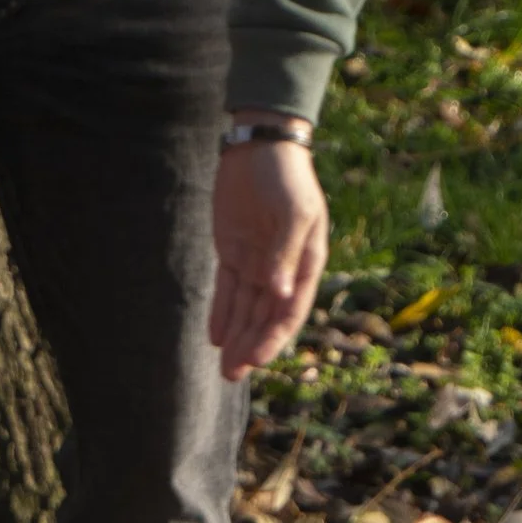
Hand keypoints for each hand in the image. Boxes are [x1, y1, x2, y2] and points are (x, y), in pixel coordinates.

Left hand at [209, 116, 328, 381]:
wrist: (260, 147)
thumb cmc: (285, 177)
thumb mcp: (292, 212)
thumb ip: (283, 254)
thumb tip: (278, 294)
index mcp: (306, 261)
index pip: (290, 310)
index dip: (275, 336)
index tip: (258, 360)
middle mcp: (283, 268)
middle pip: (265, 317)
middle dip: (251, 346)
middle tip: (232, 375)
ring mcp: (257, 262)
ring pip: (245, 310)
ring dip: (236, 339)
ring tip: (224, 368)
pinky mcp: (233, 253)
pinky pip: (227, 291)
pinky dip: (222, 315)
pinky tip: (215, 339)